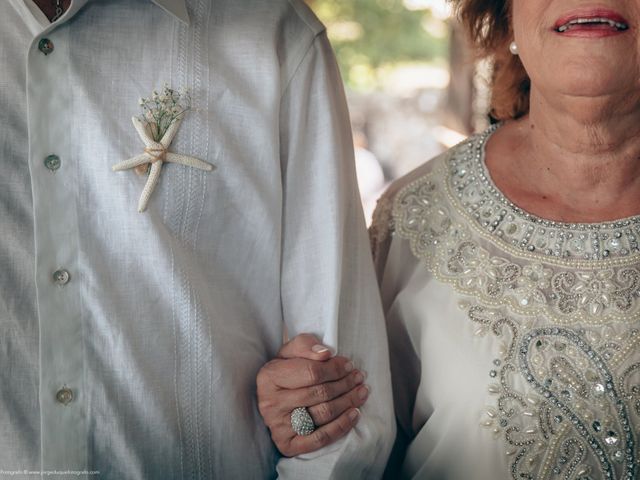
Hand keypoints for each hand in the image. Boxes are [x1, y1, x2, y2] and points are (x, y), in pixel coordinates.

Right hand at [256, 334, 369, 456]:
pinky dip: (342, 426)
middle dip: (345, 384)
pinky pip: (321, 438)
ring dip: (348, 402)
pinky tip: (355, 413)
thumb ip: (306, 345)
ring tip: (361, 391)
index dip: (335, 369)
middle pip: (320, 394)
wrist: (273, 397)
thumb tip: (326, 354)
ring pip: (323, 414)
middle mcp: (270, 403)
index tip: (349, 365)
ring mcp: (278, 426)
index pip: (311, 373)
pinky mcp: (288, 444)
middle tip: (359, 378)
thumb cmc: (287, 370)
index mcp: (269, 376)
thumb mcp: (291, 351)